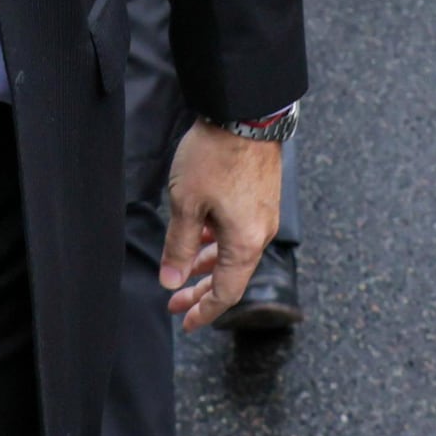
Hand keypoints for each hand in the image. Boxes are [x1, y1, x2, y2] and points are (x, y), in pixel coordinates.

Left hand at [159, 124, 283, 326]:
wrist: (246, 113)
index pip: (226, 292)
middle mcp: (260, 234)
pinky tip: (200, 234)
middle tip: (175, 303)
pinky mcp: (262, 196)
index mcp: (245, 243)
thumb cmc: (215, 157)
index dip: (204, 311)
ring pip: (234, 252)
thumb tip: (172, 281)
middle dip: (201, 291)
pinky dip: (218, 241)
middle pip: (231, 275)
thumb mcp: (186, 205)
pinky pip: (239, 231)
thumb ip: (179, 247)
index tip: (185, 322)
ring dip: (208, 263)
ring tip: (182, 270)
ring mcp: (264, 214)